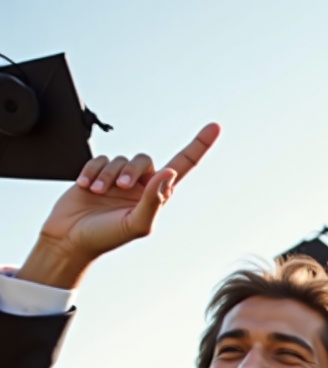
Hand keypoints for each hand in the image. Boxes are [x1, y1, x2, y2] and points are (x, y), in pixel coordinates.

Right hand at [19, 123, 219, 287]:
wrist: (71, 239)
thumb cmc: (107, 236)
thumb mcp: (137, 223)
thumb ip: (154, 199)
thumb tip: (170, 172)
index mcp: (158, 196)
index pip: (182, 166)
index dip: (198, 146)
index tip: (215, 127)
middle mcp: (141, 184)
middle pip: (144, 160)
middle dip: (131, 170)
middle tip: (120, 187)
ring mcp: (118, 178)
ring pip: (120, 159)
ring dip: (108, 175)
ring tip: (98, 192)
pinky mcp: (96, 173)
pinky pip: (99, 159)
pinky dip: (92, 171)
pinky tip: (86, 187)